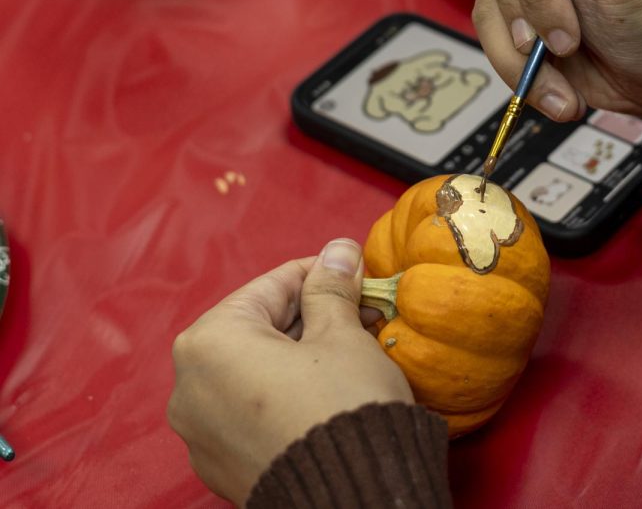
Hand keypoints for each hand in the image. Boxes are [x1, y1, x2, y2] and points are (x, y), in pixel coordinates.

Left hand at [168, 239, 411, 505]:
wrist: (352, 497)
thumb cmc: (343, 407)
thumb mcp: (343, 336)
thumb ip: (332, 288)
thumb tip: (338, 249)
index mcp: (209, 342)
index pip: (271, 286)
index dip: (321, 274)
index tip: (356, 271)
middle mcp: (187, 386)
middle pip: (257, 330)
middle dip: (311, 319)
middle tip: (362, 315)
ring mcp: (198, 433)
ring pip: (252, 372)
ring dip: (298, 357)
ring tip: (350, 353)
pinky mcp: (219, 466)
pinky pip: (249, 412)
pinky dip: (282, 395)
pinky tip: (326, 395)